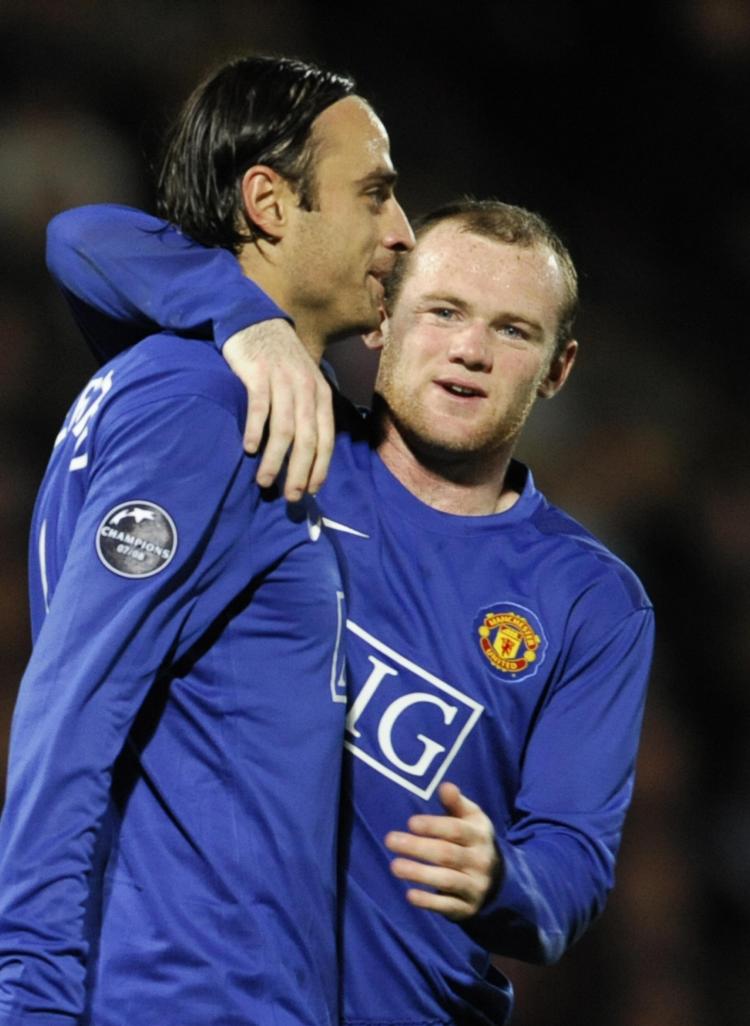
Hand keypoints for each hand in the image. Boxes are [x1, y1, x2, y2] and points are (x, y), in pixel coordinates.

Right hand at [223, 320, 333, 501]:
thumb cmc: (279, 361)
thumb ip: (307, 414)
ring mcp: (283, 380)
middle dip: (299, 472)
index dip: (320, 467)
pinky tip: (248, 449)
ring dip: (274, 459)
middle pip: (307, 439)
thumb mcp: (302, 384)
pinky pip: (259, 407)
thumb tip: (306, 456)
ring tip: (263, 481)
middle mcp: (307, 388)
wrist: (256, 321)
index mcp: (321, 395)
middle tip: (290, 497)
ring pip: (284, 429)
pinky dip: (255, 430)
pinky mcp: (259, 373)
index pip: (326, 438)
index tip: (310, 491)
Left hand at [384, 782, 500, 920]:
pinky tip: (409, 894)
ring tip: (394, 866)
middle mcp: (480, 861)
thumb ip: (456, 803)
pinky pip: (448, 906)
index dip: (433, 826)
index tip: (410, 822)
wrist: (497, 880)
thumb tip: (445, 786)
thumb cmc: (472, 841)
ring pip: (446, 880)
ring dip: (419, 874)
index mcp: (479, 835)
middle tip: (391, 840)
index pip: (456, 830)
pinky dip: (429, 901)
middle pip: (447, 854)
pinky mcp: (467, 908)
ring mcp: (475, 886)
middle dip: (418, 848)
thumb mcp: (471, 819)